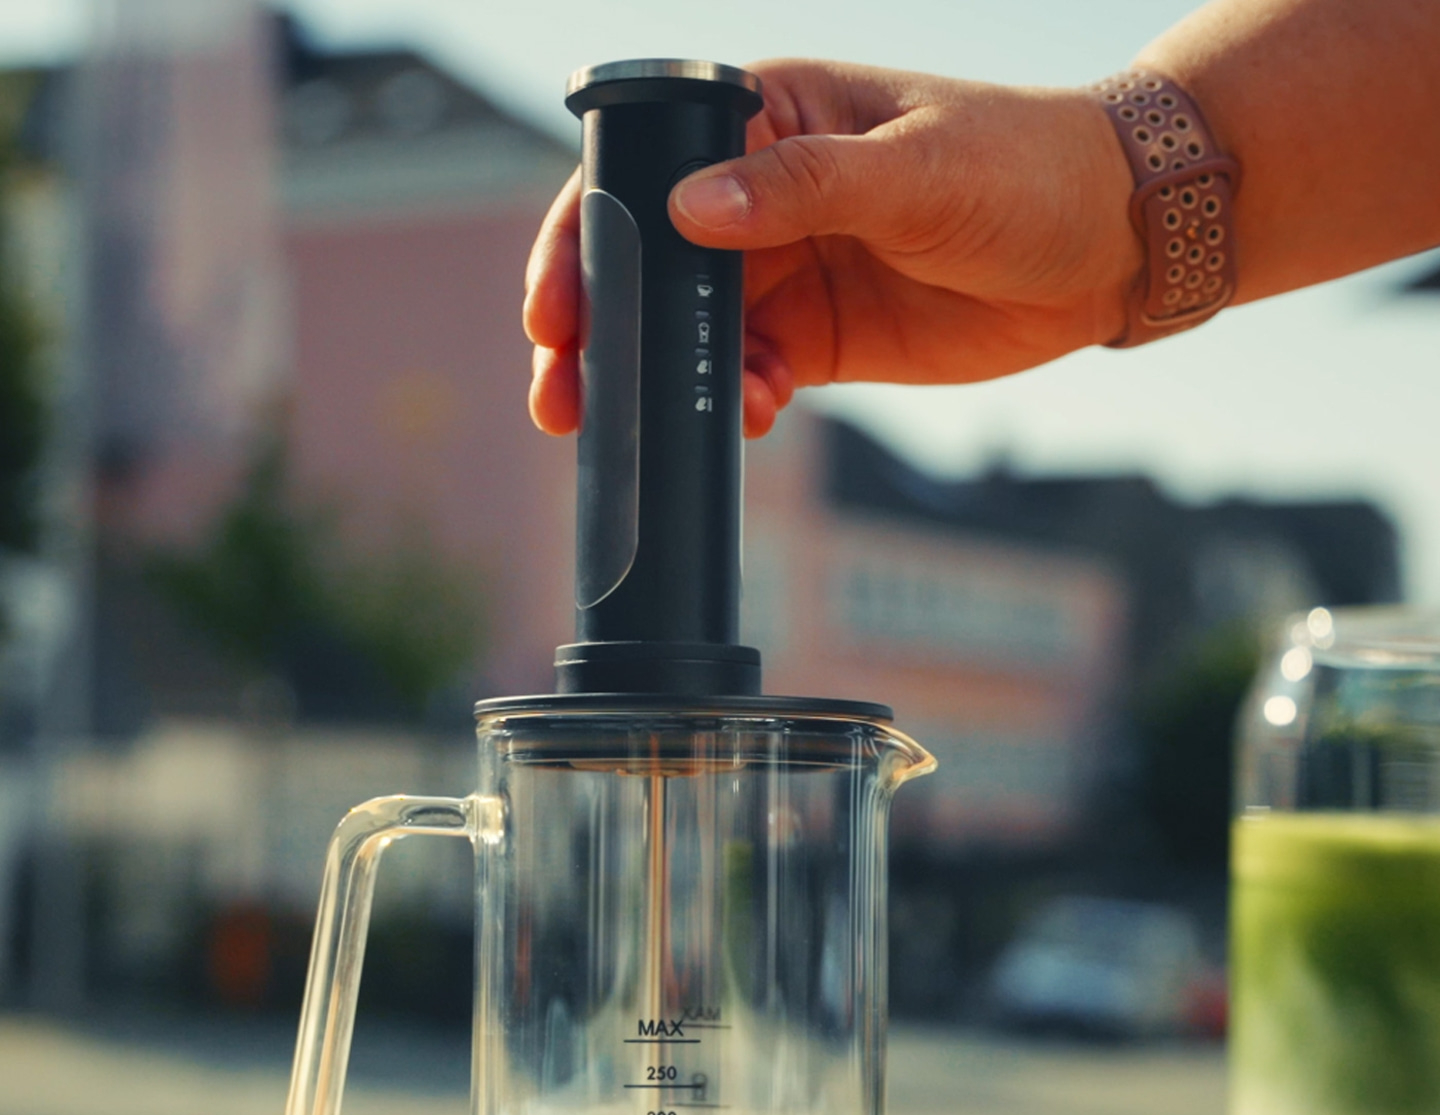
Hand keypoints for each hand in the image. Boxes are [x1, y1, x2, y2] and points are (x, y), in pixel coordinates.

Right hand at [523, 59, 1140, 438]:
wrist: (1108, 245)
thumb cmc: (1025, 168)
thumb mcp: (913, 169)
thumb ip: (800, 189)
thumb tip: (689, 209)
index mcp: (771, 117)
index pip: (647, 170)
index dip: (589, 235)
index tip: (558, 306)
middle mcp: (763, 193)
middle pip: (651, 263)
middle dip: (603, 329)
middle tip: (566, 393)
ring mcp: (786, 269)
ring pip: (689, 331)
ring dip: (658, 380)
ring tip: (642, 425)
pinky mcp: (816, 336)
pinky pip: (745, 373)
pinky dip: (731, 401)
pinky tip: (745, 415)